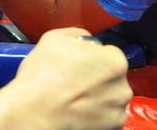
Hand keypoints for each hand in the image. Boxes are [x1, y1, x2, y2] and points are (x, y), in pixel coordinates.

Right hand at [6, 27, 131, 128]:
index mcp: (115, 61)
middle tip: (74, 80)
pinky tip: (77, 110)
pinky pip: (106, 115)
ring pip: (110, 97)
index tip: (77, 63)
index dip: (92, 57)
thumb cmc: (44, 74)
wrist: (34, 112)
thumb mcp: (56, 38)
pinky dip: (96, 113)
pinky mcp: (111, 128)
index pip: (110, 53)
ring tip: (74, 97)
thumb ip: (79, 35)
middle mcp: (123, 87)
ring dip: (98, 95)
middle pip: (113, 77)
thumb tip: (87, 43)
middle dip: (98, 77)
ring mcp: (118, 110)